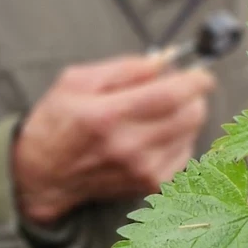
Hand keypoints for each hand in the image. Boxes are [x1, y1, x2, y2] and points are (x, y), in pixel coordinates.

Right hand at [13, 53, 215, 224]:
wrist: (45, 176)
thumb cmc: (57, 123)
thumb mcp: (76, 82)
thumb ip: (123, 69)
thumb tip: (163, 63)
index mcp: (107, 116)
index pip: (170, 96)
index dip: (195, 82)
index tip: (203, 75)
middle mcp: (129, 146)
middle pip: (189, 116)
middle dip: (193, 96)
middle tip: (178, 88)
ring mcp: (143, 170)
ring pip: (191, 134)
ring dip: (185, 117)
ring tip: (159, 113)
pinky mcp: (151, 185)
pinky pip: (185, 154)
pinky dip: (180, 139)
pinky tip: (158, 135)